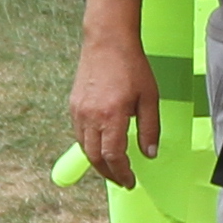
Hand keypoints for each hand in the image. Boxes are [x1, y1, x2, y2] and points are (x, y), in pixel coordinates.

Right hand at [69, 29, 159, 186]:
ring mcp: (79, 111)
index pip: (114, 157)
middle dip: (108, 173)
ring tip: (112, 168)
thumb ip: (149, 129)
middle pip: (96, 157)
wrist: (108, 41)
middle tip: (121, 180)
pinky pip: (79, 134)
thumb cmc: (131, 66)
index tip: (130, 182)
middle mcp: (91, 117)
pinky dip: (89, 146)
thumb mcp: (149, 98)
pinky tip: (101, 146)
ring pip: (85, 148)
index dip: (122, 173)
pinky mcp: (73, 105)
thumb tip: (149, 154)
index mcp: (112, 116)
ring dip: (98, 162)